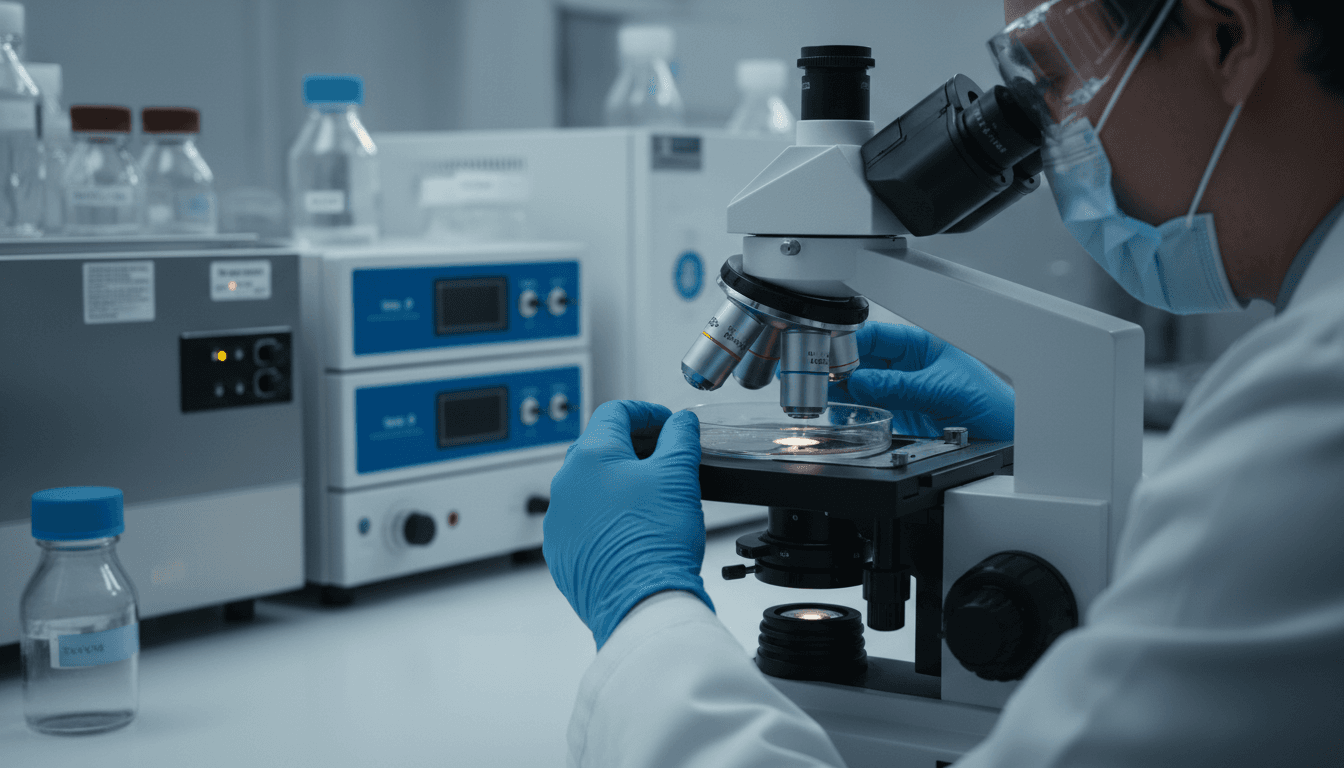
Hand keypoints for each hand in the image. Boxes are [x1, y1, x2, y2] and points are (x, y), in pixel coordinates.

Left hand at [543, 400, 712, 648]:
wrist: (640, 602)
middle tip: (663, 456)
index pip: (615, 412)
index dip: (647, 412)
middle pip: (599, 447)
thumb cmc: (655, 542)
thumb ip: (680, 438)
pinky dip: (606, 515)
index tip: (666, 423)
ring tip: (651, 496)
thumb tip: (681, 423)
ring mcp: (559, 518)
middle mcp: (565, 484)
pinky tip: (632, 527)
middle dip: (633, 446)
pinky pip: (583, 520)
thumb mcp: (678, 476)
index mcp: (590, 456)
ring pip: (589, 485)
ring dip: (618, 482)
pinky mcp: (562, 549)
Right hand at [829, 322, 1013, 440]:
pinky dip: (850, 411)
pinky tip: (841, 414)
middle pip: (860, 360)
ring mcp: (901, 390)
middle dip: (838, 367)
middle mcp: (907, 365)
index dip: (849, 342)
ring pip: (859, 385)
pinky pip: (866, 408)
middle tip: (818, 377)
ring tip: (823, 396)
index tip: (830, 356)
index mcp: (920, 344)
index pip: (875, 335)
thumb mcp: (943, 388)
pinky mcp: (900, 414)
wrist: (1008, 438)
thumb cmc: (993, 402)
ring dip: (841, 390)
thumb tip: (860, 382)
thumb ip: (900, 385)